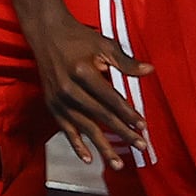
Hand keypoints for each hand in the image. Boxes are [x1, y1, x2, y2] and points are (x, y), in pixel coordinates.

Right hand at [31, 9, 151, 169]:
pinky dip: (77, 145)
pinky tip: (89, 158)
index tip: (143, 126)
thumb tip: (149, 71)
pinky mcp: (52, 104)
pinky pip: (66, 129)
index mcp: (82, 71)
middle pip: (100, 116)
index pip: (110, 99)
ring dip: (102, 146)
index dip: (128, 113)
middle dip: (122, 133)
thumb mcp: (103, 45)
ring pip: (84, 127)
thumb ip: (126, 61)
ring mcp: (58, 98)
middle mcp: (68, 88)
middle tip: (140, 146)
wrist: (45, 33)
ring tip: (118, 163)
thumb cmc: (78, 37)